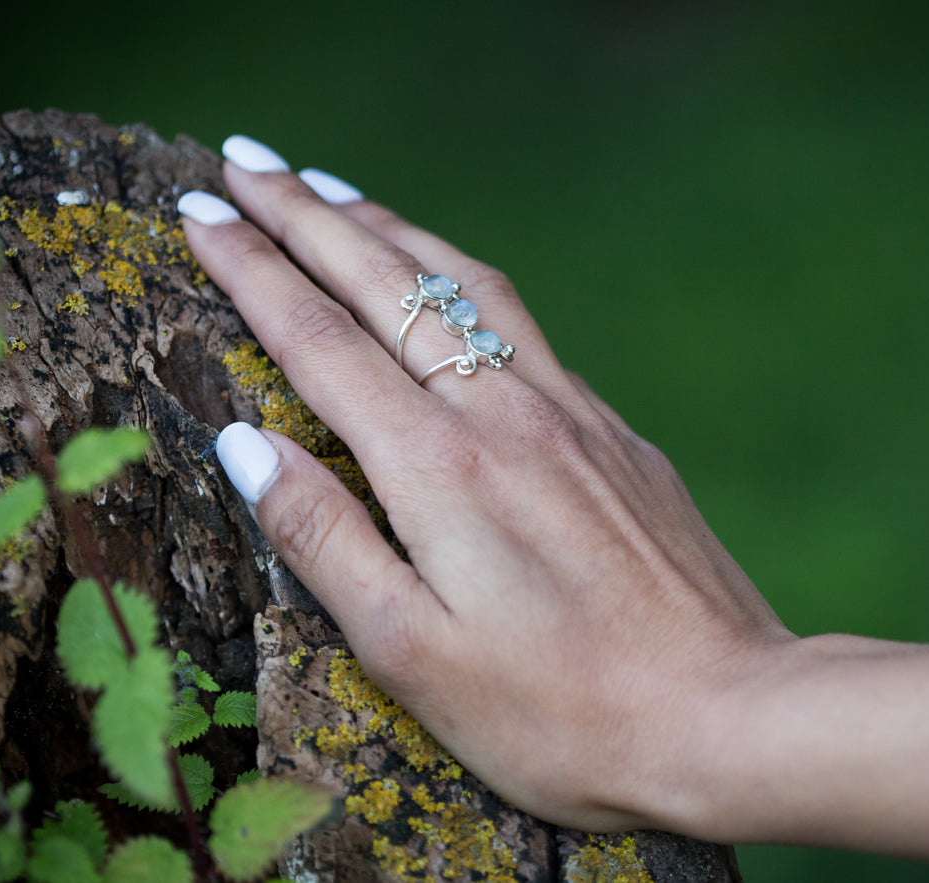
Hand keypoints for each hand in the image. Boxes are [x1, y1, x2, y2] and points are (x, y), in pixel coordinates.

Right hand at [179, 136, 795, 832]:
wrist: (728, 712)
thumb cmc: (562, 712)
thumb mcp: (412, 653)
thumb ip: (324, 538)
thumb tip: (243, 443)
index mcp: (437, 467)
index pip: (318, 338)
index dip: (251, 269)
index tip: (200, 213)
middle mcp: (504, 413)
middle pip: (387, 284)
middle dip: (306, 215)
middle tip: (245, 161)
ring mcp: (571, 413)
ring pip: (464, 286)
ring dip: (390, 228)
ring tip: (334, 190)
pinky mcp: (616, 433)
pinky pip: (523, 326)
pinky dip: (463, 282)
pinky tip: (451, 286)